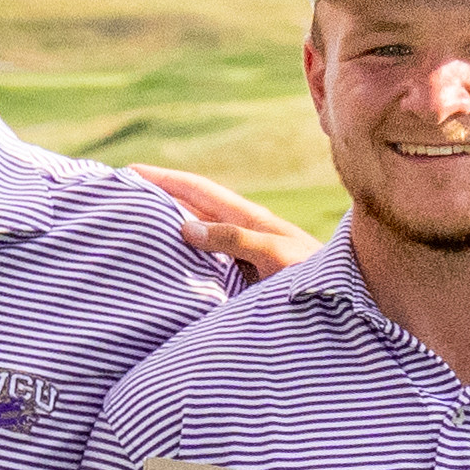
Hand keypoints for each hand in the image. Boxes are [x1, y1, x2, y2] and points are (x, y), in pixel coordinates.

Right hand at [128, 160, 307, 282]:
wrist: (350, 298)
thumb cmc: (317, 275)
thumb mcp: (276, 254)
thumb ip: (234, 239)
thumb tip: (184, 226)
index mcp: (247, 218)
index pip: (197, 190)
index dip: (164, 179)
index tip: (130, 171)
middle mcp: (242, 231)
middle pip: (190, 208)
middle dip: (157, 199)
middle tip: (119, 197)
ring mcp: (242, 254)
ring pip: (195, 234)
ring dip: (167, 228)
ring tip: (133, 229)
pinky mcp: (245, 277)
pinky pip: (204, 262)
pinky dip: (182, 258)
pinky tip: (166, 269)